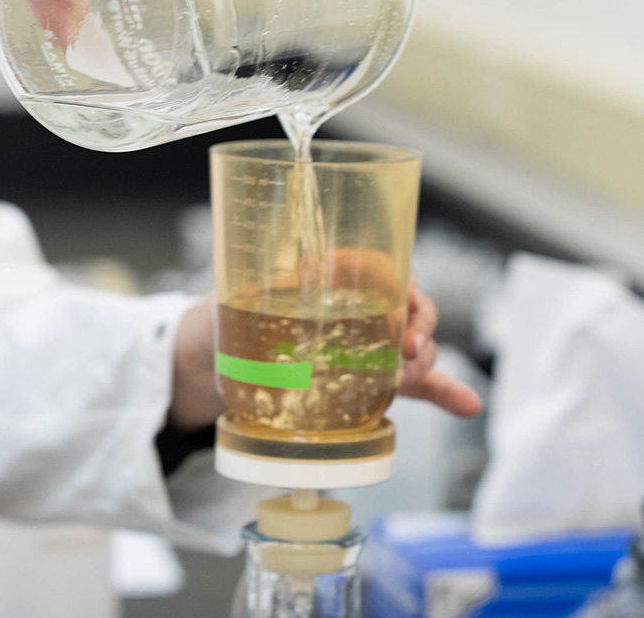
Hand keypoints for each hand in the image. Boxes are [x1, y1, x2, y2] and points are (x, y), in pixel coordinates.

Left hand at [169, 279, 482, 432]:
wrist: (208, 361)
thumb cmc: (220, 317)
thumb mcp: (231, 300)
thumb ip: (254, 295)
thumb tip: (266, 290)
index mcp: (329, 277)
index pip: (384, 269)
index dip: (404, 285)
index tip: (407, 304)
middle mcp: (354, 308)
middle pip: (408, 309)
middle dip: (420, 328)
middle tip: (409, 353)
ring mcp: (363, 346)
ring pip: (413, 347)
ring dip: (428, 363)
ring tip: (417, 379)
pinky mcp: (364, 379)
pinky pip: (411, 384)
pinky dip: (440, 393)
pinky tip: (466, 404)